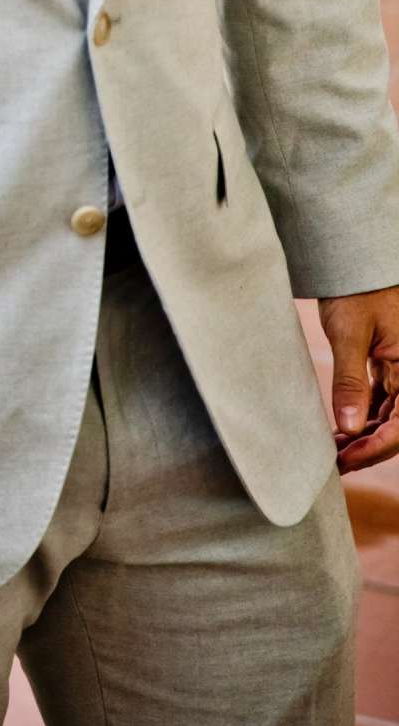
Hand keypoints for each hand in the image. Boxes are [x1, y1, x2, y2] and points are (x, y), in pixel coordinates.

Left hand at [317, 282, 398, 473]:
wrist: (355, 260)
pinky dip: (363, 416)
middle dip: (367, 448)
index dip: (374, 448)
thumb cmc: (357, 289)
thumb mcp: (350, 333)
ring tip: (333, 451)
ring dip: (363, 435)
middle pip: (397, 427)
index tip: (345, 462)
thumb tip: (348, 426)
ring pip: (389, 416)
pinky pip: (382, 400)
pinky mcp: (389, 364)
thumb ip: (351, 380)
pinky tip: (341, 429)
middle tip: (334, 465)